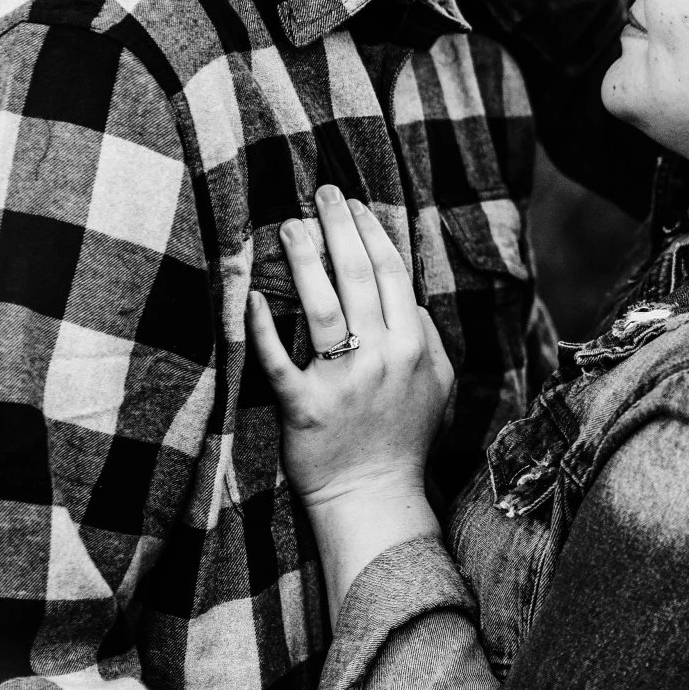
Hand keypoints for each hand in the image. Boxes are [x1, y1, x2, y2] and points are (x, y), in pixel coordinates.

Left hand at [246, 185, 453, 533]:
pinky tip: (252, 296)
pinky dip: (264, 327)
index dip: (372, 232)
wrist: (375, 496)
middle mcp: (382, 356)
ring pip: (322, 306)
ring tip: (290, 226)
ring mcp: (343, 381)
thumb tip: (405, 295)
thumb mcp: (437, 384)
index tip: (355, 205)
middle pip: (358, 276)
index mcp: (413, 345)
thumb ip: (425, 336)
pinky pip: (279, 361)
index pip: (392, 273)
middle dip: (339, 227)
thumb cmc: (404, 439)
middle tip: (322, 193)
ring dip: (305, 260)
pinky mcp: (306, 407)